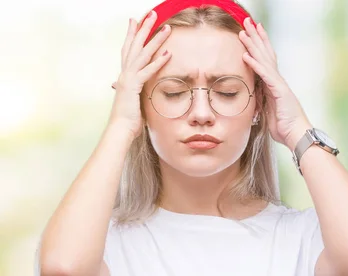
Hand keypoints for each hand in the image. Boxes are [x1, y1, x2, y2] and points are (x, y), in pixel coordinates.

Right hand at [107, 10, 171, 139]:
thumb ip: (136, 93)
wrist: (119, 130)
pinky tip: (168, 53)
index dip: (132, 34)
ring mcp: (128, 79)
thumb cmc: (128, 120)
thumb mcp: (134, 102)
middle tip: (152, 13)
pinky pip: (148, 71)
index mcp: (125, 76)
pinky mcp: (133, 87)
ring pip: (143, 54)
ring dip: (156, 40)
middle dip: (144, 28)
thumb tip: (136, 92)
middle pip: (135, 45)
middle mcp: (125, 73)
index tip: (136, 20)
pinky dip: (158, 62)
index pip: (129, 49)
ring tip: (167, 27)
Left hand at [239, 18, 311, 148]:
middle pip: (265, 54)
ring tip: (244, 31)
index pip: (266, 61)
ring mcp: (279, 85)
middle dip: (256, 38)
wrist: (297, 136)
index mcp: (275, 86)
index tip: (251, 33)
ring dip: (253, 45)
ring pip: (264, 60)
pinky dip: (256, 65)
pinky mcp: (280, 91)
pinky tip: (247, 55)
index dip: (259, 46)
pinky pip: (265, 75)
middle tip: (247, 22)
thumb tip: (253, 97)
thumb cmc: (284, 128)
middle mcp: (278, 81)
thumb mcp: (268, 112)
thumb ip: (261, 102)